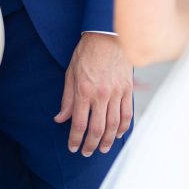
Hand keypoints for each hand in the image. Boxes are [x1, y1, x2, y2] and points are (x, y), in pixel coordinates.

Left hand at [55, 33, 132, 155]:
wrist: (107, 35)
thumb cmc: (86, 52)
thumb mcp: (70, 72)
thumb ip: (67, 98)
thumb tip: (60, 118)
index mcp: (83, 90)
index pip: (78, 123)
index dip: (75, 139)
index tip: (73, 148)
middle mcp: (100, 95)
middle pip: (97, 129)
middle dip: (91, 144)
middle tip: (86, 152)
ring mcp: (116, 93)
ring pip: (113, 125)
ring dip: (108, 140)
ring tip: (103, 149)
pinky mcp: (127, 89)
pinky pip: (126, 114)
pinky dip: (123, 128)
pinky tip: (118, 134)